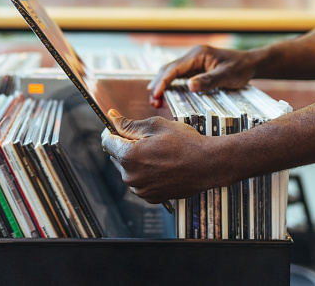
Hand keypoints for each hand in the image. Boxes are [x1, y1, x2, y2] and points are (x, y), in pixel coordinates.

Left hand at [101, 109, 218, 203]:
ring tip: (158, 151)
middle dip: (125, 144)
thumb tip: (111, 118)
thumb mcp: (156, 126)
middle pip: (116, 156)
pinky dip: (145, 172)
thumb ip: (129, 124)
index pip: (106, 141)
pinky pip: (140, 182)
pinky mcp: (151, 197)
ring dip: (135, 159)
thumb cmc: (184, 142)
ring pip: (128, 170)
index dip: (112, 130)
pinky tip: (162, 164)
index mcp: (128, 156)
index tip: (120, 125)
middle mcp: (130, 177)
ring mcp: (141, 190)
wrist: (208, 165)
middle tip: (147, 137)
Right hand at [148, 45, 257, 106]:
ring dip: (162, 85)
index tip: (155, 94)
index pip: (174, 68)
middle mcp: (192, 56)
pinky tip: (166, 95)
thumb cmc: (241, 68)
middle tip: (153, 101)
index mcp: (198, 54)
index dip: (162, 81)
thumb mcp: (227, 75)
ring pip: (171, 73)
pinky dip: (170, 86)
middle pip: (168, 69)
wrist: (251, 63)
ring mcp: (193, 62)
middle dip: (158, 84)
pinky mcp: (195, 68)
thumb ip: (208, 80)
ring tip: (156, 101)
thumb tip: (189, 86)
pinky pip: (178, 76)